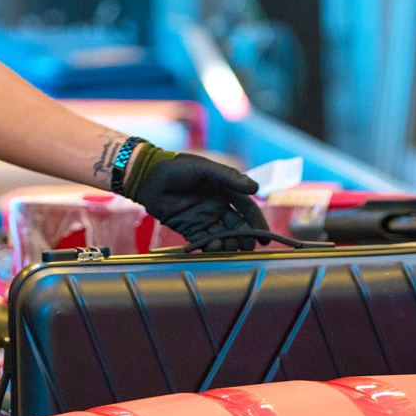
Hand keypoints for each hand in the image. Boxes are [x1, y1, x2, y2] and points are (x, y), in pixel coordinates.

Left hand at [124, 148, 268, 249]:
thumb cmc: (178, 168)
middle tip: (248, 247)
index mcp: (226, 192)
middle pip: (238, 227)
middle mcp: (218, 207)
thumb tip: (256, 188)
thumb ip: (230, 178)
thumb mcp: (206, 169)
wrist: (149, 177)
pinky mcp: (189, 229)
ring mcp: (204, 219)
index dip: (258, 224)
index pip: (248, 210)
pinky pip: (204, 241)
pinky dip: (210, 247)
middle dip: (245, 238)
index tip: (266, 238)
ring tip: (230, 247)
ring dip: (229, 244)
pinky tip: (213, 248)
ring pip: (222, 237)